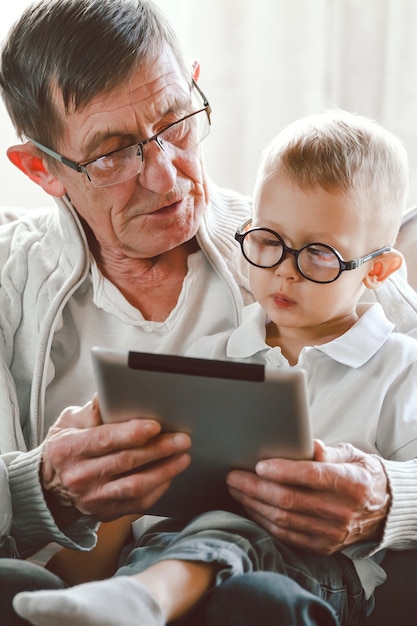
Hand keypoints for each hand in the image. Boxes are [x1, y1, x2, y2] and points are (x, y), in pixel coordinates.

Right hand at [41, 394, 190, 521]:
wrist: (48, 488)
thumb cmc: (63, 449)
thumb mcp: (68, 423)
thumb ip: (91, 411)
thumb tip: (108, 393)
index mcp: (70, 449)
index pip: (105, 440)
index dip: (132, 433)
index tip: (155, 426)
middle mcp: (80, 476)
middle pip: (126, 462)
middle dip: (158, 449)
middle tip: (181, 439)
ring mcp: (93, 497)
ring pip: (135, 486)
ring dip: (164, 471)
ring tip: (183, 457)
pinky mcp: (105, 511)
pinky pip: (137, 504)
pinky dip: (158, 490)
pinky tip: (170, 476)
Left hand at [226, 439, 389, 553]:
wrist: (382, 509)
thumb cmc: (361, 475)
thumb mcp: (352, 455)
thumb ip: (328, 451)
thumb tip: (309, 444)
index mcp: (350, 483)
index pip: (311, 476)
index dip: (282, 471)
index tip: (259, 464)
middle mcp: (341, 511)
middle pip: (289, 500)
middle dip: (255, 487)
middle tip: (233, 475)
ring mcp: (331, 533)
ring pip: (283, 519)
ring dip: (253, 504)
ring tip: (236, 488)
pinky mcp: (322, 546)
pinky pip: (286, 535)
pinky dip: (264, 521)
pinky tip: (250, 507)